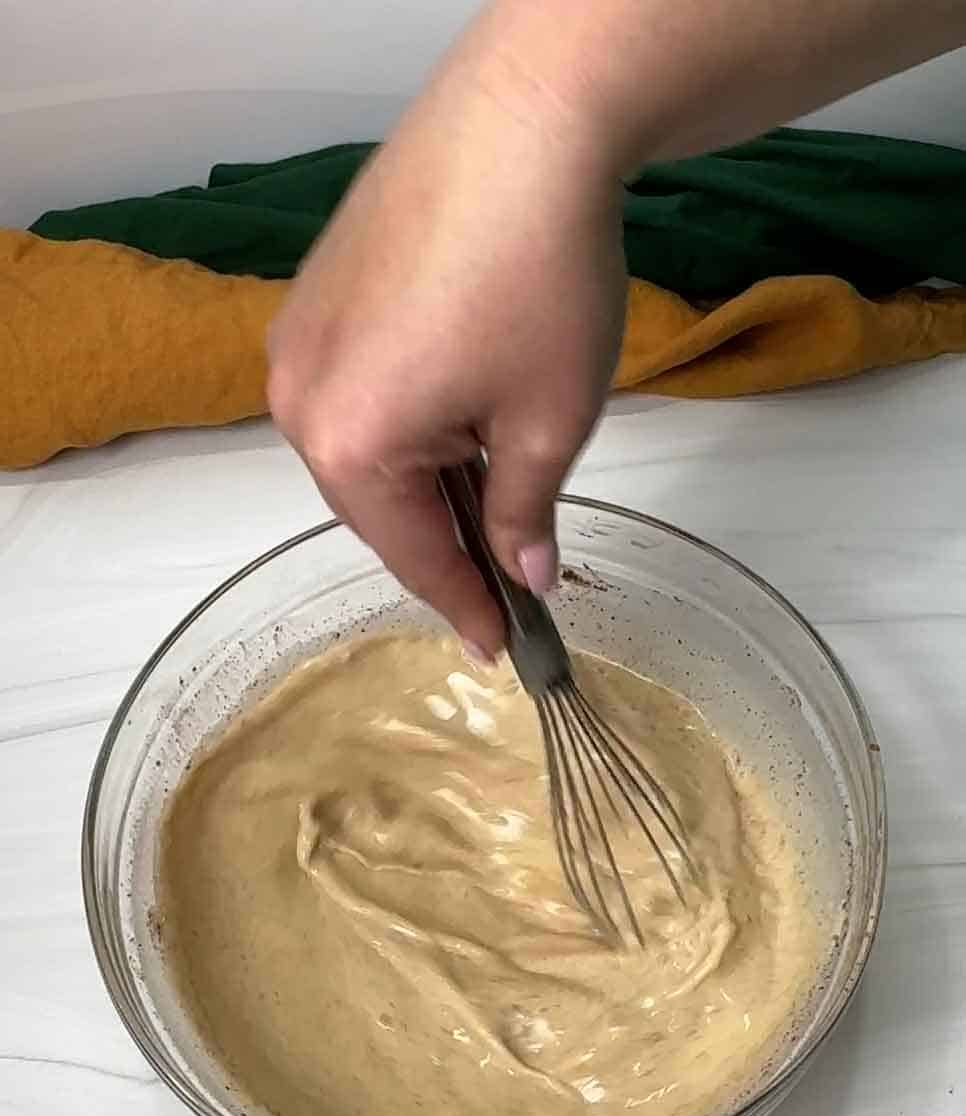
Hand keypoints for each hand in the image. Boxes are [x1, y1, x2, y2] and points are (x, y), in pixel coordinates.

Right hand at [267, 40, 625, 657]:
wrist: (525, 124)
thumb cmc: (542, 281)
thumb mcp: (550, 422)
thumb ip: (525, 515)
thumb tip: (525, 574)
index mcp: (348, 446)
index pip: (413, 557)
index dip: (465, 607)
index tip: (501, 647)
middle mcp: (299, 399)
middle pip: (376, 506)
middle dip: (442, 540)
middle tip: (504, 574)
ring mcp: (298, 340)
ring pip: (363, 449)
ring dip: (423, 478)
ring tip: (488, 488)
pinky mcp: (314, 295)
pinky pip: (355, 392)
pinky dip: (404, 420)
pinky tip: (456, 412)